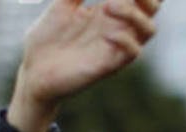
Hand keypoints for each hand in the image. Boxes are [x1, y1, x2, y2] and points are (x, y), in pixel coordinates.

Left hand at [9, 0, 160, 131]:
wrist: (33, 71)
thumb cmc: (45, 38)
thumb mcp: (60, 4)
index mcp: (107, 10)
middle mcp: (116, 26)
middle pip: (152, 9)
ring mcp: (115, 46)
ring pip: (149, 30)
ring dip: (134, 13)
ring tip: (108, 6)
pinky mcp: (109, 65)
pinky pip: (133, 53)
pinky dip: (126, 39)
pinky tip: (106, 35)